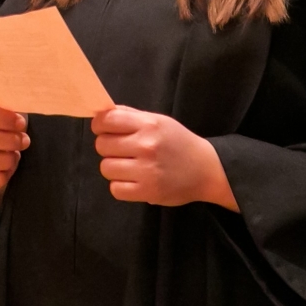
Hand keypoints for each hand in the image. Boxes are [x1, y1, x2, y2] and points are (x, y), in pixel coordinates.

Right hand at [0, 97, 28, 206]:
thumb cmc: (5, 123)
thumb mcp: (8, 110)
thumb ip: (11, 107)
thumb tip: (21, 114)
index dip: (3, 118)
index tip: (21, 123)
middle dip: (9, 140)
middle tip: (24, 141)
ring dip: (6, 159)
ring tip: (16, 154)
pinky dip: (2, 176)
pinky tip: (9, 168)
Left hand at [91, 106, 235, 209]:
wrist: (206, 169)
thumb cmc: (178, 142)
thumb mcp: (158, 121)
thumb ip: (130, 116)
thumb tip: (101, 113)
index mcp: (148, 125)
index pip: (107, 120)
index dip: (99, 125)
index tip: (103, 129)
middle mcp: (146, 146)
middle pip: (102, 145)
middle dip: (107, 146)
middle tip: (120, 149)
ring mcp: (146, 171)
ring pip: (106, 168)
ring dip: (113, 167)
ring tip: (127, 166)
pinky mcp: (148, 192)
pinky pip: (115, 189)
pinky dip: (120, 186)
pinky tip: (132, 180)